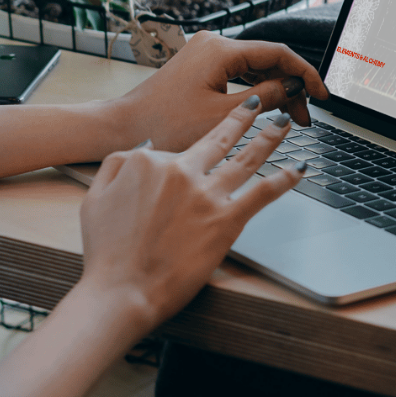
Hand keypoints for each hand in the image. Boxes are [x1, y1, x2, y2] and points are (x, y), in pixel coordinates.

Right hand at [80, 96, 304, 332]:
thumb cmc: (107, 252)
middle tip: (257, 105)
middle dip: (243, 117)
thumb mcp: (95, 196)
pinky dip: (284, 179)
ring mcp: (207, 194)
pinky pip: (262, 192)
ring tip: (284, 123)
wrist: (121, 291)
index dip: (184, 159)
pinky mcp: (226, 220)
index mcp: (150, 161)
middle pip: (220, 138)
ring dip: (269, 137)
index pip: (178, 150)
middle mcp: (182, 170)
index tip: (194, 158)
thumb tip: (144, 149)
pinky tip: (299, 169)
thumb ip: (117, 164)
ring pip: (246, 157)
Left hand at [111, 29, 328, 152]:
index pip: (278, 53)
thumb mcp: (223, 116)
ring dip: (274, 91)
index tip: (322, 95)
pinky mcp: (200, 67)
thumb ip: (265, 98)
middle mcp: (214, 44)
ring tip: (291, 118)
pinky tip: (267, 110)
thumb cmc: (165, 125)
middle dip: (290, 87)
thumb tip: (293, 88)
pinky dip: (255, 91)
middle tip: (305, 118)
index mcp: (221, 49)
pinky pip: (238, 74)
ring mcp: (205, 54)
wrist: (123, 128)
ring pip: (254, 68)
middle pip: (267, 59)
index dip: (304, 74)